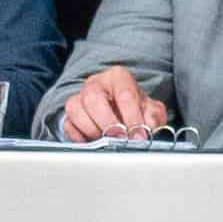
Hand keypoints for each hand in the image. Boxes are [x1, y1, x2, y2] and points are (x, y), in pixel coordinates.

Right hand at [49, 65, 173, 144]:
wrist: (121, 113)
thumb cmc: (135, 108)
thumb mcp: (150, 109)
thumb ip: (153, 116)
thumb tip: (148, 128)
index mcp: (118, 77)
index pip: (124, 94)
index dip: (133, 118)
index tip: (139, 136)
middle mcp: (95, 84)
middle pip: (93, 98)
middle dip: (108, 123)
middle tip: (121, 140)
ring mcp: (79, 99)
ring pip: (76, 110)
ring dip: (93, 131)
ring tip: (108, 143)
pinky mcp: (69, 116)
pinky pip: (68, 126)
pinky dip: (81, 138)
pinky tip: (95, 144)